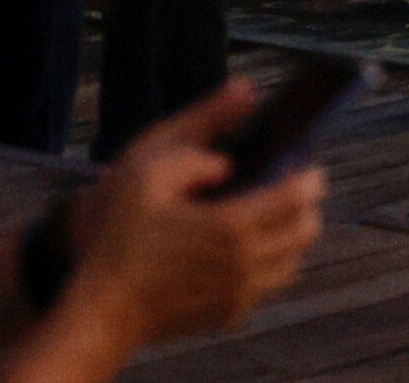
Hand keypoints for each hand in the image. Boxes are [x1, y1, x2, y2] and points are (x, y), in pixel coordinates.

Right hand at [47, 81, 326, 357]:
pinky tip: (243, 243)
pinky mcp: (227, 315)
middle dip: (307, 201)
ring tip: (270, 209)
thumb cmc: (118, 235)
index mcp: (232, 226)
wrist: (99, 310)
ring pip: (292, 261)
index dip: (309, 172)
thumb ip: (202, 125)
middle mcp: (245, 267)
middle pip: (306, 230)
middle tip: (290, 179)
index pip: (299, 196)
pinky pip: (267, 284)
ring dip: (291, 232)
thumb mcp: (149, 164)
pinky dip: (269, 260)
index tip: (303, 157)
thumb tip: (245, 94)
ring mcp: (239, 296)